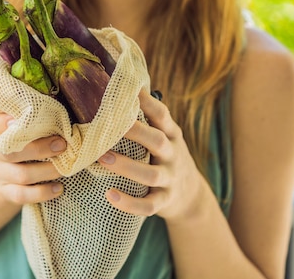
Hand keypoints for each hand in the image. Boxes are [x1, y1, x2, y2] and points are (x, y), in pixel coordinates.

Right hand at [0, 112, 65, 204]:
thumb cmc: (32, 141)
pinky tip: (58, 188)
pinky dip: (43, 192)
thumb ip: (37, 121)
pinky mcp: (6, 191)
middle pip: (10, 151)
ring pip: (21, 175)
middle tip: (62, 145)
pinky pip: (22, 195)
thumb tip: (61, 117)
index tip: (17, 120)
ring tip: (64, 168)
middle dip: (39, 148)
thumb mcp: (30, 128)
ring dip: (46, 171)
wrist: (17, 172)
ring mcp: (0, 172)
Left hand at [97, 90, 202, 220]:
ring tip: (101, 159)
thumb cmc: (166, 158)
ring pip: (150, 174)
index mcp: (171, 134)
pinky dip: (129, 203)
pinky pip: (148, 205)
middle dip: (135, 132)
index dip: (145, 101)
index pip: (161, 114)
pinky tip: (109, 195)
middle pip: (157, 141)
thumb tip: (116, 88)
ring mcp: (170, 179)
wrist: (191, 197)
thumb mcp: (165, 137)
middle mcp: (172, 154)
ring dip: (126, 166)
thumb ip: (147, 119)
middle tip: (107, 124)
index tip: (125, 89)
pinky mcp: (165, 201)